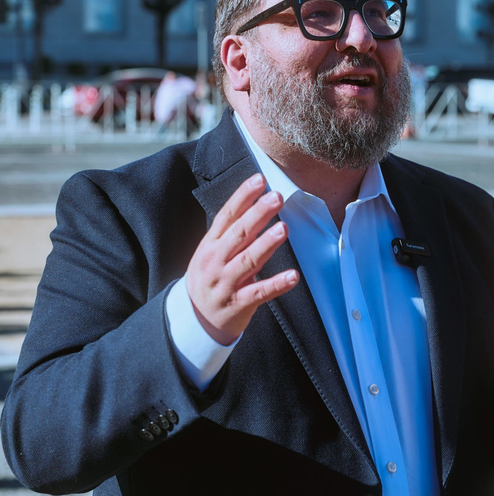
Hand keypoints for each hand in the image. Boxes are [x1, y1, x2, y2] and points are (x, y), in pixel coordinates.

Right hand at [186, 173, 298, 344]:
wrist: (194, 320)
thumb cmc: (210, 278)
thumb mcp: (212, 252)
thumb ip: (233, 233)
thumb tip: (258, 204)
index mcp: (210, 245)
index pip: (227, 216)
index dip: (243, 197)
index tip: (259, 179)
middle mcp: (216, 261)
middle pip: (239, 234)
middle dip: (258, 214)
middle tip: (276, 197)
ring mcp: (226, 283)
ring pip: (248, 261)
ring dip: (266, 244)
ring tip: (284, 228)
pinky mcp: (238, 303)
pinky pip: (260, 293)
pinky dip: (277, 284)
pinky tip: (293, 276)